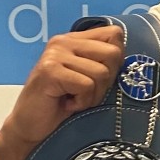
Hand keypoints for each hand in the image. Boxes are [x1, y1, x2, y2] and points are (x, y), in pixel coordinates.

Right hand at [0, 26, 124, 150]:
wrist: (30, 126)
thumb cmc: (61, 104)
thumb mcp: (86, 79)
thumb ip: (102, 63)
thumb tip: (128, 59)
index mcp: (73, 39)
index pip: (114, 34)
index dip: (115, 60)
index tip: (99, 79)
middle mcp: (63, 41)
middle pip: (113, 53)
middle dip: (106, 81)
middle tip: (86, 93)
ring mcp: (55, 54)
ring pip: (101, 72)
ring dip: (92, 95)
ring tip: (74, 99)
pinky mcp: (50, 71)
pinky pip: (87, 85)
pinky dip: (82, 101)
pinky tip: (68, 104)